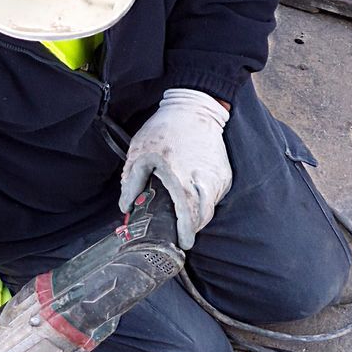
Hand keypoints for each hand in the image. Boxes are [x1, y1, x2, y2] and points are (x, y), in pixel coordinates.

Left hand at [119, 89, 231, 249]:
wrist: (195, 107)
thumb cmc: (165, 129)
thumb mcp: (140, 153)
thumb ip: (131, 182)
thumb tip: (126, 206)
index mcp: (180, 174)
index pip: (187, 212)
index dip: (185, 231)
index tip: (182, 243)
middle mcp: (203, 177)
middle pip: (203, 215)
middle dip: (192, 228)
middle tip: (180, 235)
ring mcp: (217, 175)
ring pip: (210, 207)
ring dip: (199, 216)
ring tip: (184, 219)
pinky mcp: (224, 172)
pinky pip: (216, 196)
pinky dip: (206, 203)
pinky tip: (194, 201)